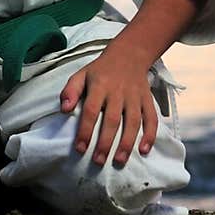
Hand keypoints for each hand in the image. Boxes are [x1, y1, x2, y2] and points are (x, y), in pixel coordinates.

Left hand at [59, 43, 158, 166]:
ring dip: (127, 142)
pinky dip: (150, 134)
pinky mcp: (147, 99)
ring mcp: (135, 96)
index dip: (85, 130)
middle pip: (112, 119)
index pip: (91, 110)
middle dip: (105, 142)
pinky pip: (151, 118)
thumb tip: (64, 110)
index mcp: (99, 86)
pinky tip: (144, 150)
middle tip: (98, 161)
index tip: (80, 148)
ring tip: (119, 161)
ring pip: (133, 121)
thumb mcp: (81, 75)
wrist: (129, 53)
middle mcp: (118, 92)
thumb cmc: (101, 70)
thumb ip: (70, 91)